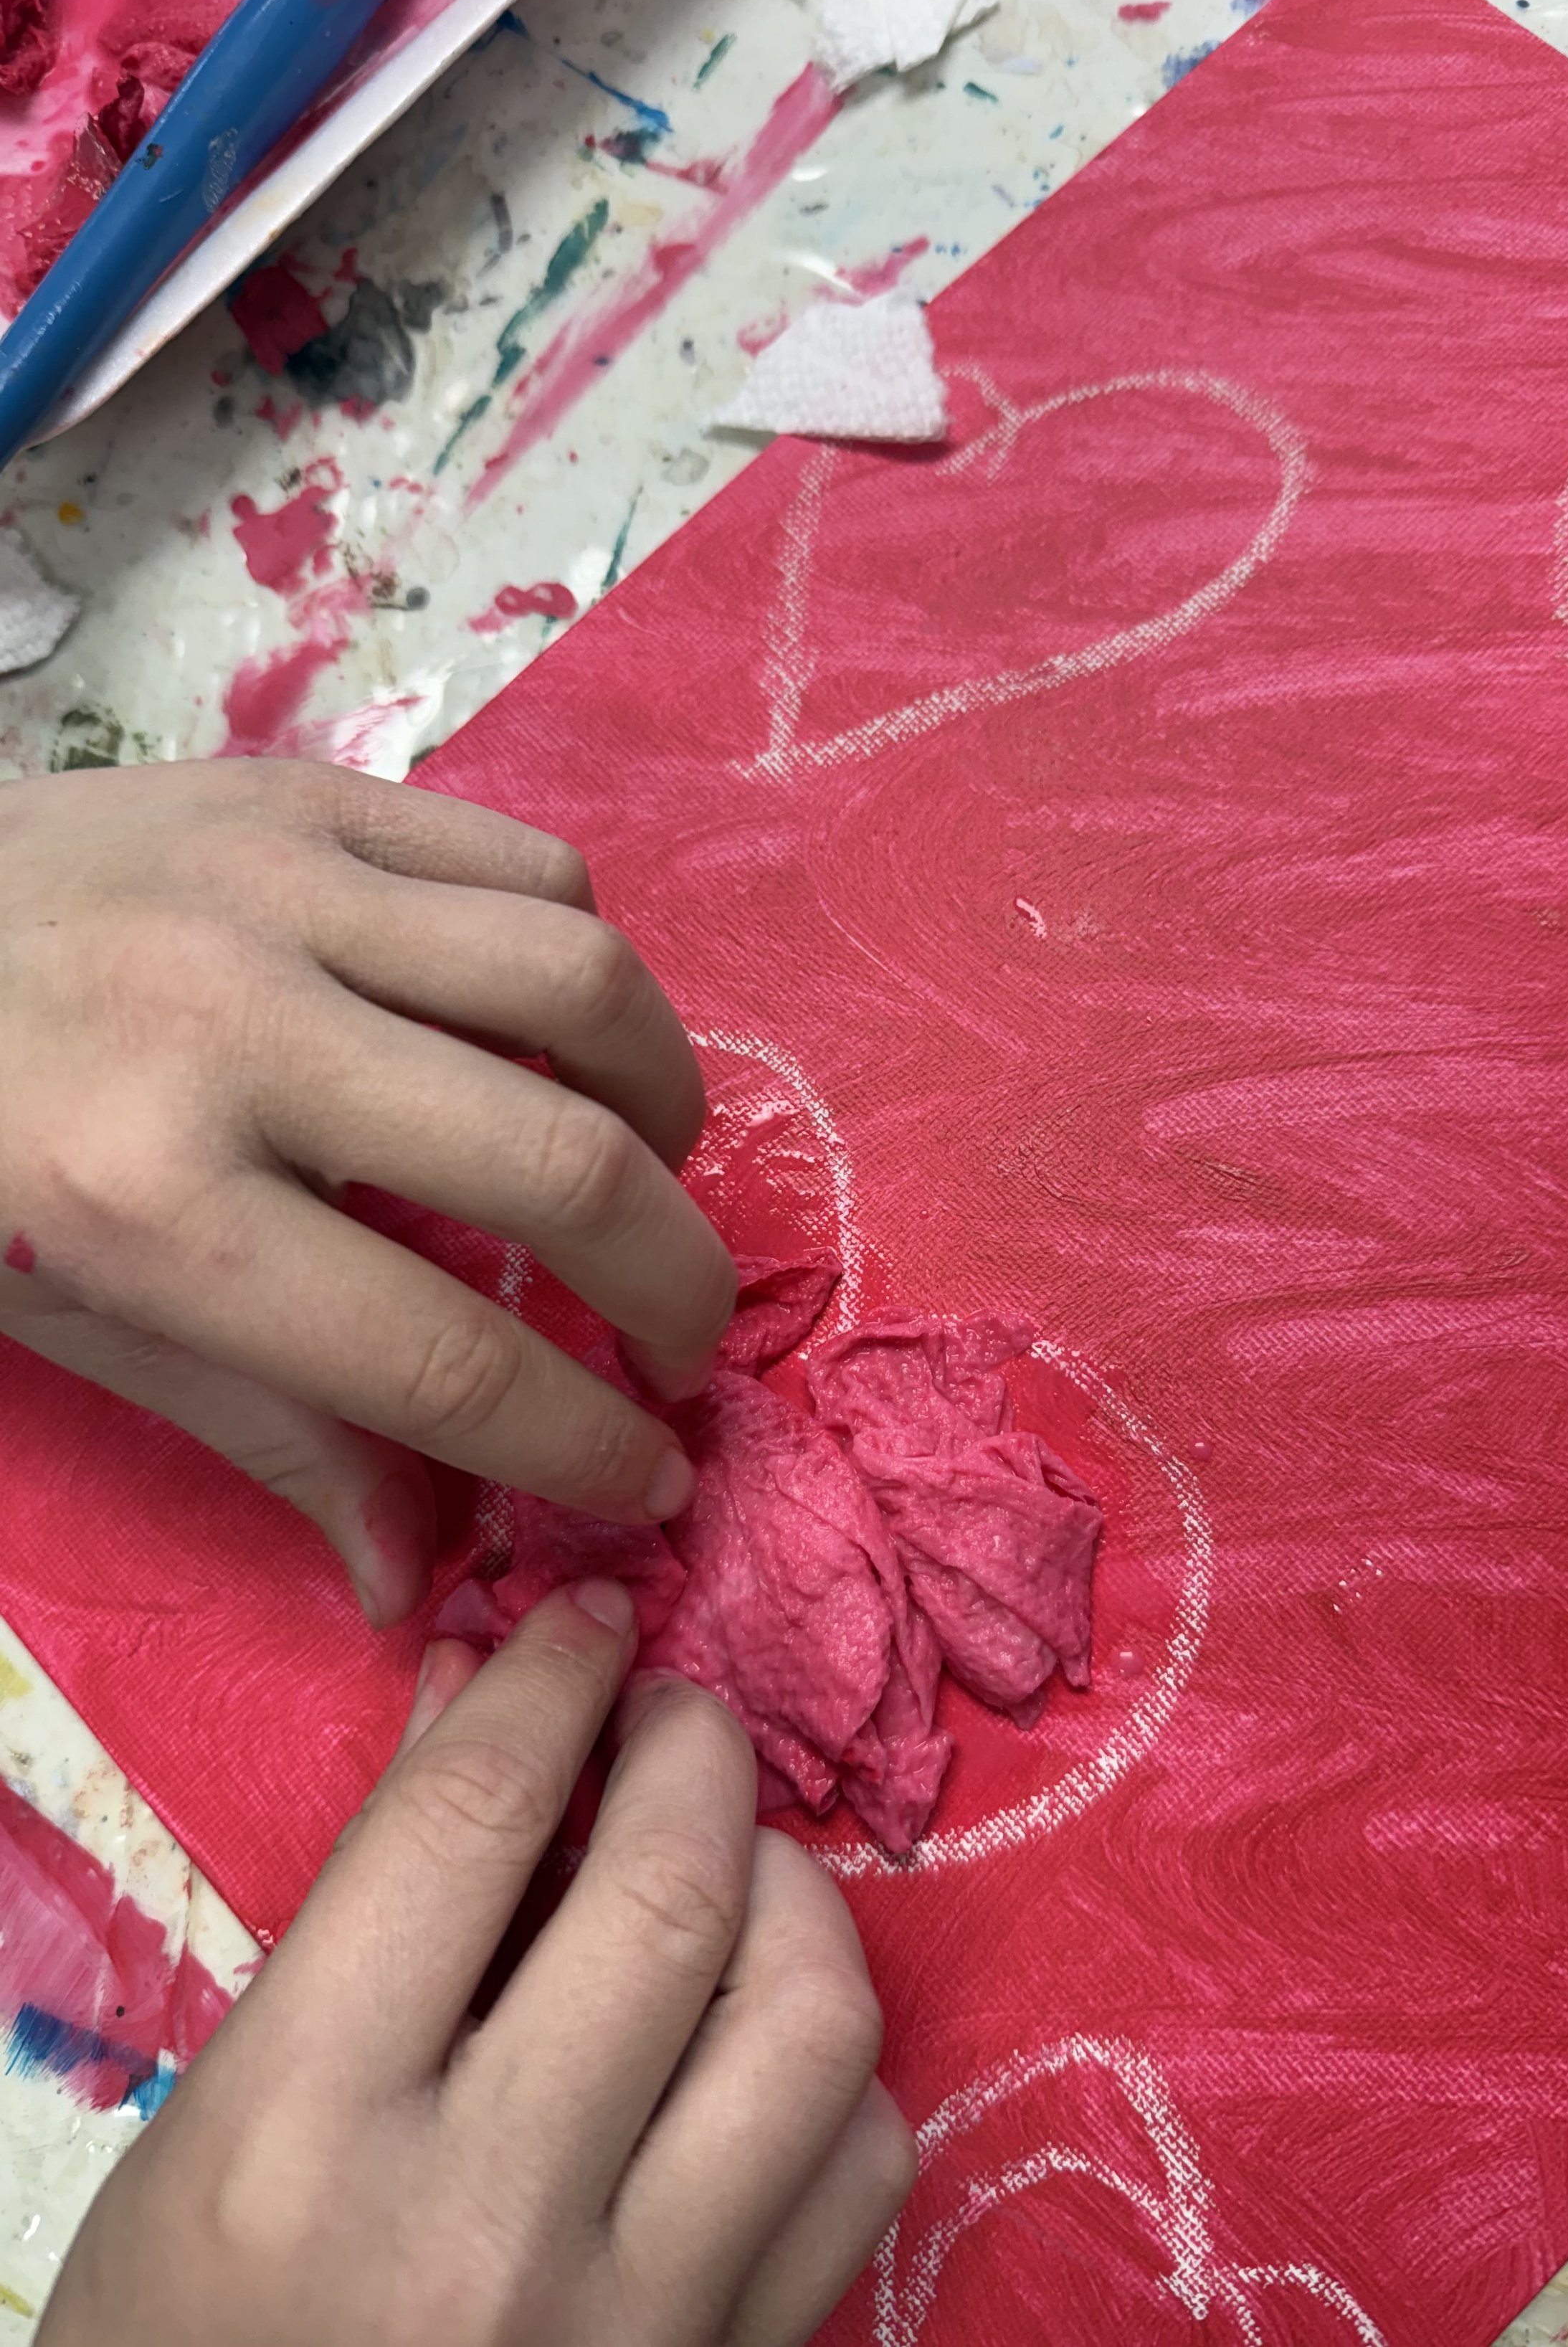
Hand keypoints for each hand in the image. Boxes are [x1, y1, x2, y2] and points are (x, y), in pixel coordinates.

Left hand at [0, 760, 738, 1622]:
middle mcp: (227, 1031)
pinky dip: (584, 965)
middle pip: (559, 1167)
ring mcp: (270, 886)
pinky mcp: (297, 791)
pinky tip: (554, 1033)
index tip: (657, 1472)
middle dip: (677, 1286)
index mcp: (146, 1206)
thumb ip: (273, 1442)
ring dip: (666, 1099)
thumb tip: (424, 1581)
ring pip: (578, 983)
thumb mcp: (76, 1329)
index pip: (442, 1355)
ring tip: (652, 1164)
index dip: (585, 1441)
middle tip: (686, 1343)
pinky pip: (527, 865)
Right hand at [40, 1584, 914, 2346]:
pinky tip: (761, 2046)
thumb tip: (482, 1683)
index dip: (548, 1677)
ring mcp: (633, 2322)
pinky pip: (861, 2165)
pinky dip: (835, 2068)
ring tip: (736, 1871)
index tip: (587, 1623)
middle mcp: (485, 2225)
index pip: (469, 1820)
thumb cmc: (198, 2340)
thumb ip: (366, 1894)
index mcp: (307, 2136)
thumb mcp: (227, 2114)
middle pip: (670, 1895)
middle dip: (691, 1749)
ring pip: (812, 2020)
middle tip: (674, 1715)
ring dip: (793, 1894)